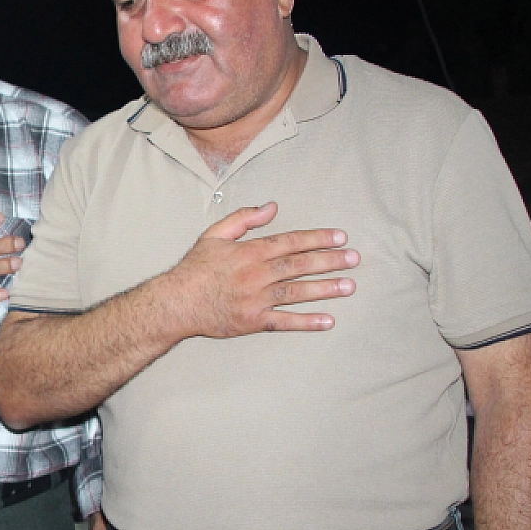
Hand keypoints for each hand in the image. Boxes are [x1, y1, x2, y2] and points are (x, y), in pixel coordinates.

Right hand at [158, 202, 357, 337]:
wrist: (176, 303)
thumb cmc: (195, 269)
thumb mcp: (214, 235)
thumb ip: (244, 218)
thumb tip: (271, 207)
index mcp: (249, 252)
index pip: (290, 242)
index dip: (317, 239)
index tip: (340, 237)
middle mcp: (256, 274)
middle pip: (299, 265)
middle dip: (329, 261)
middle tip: (354, 259)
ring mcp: (256, 299)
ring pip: (297, 292)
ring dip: (325, 289)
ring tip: (349, 285)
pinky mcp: (253, 321)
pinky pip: (284, 321)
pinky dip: (307, 322)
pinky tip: (327, 320)